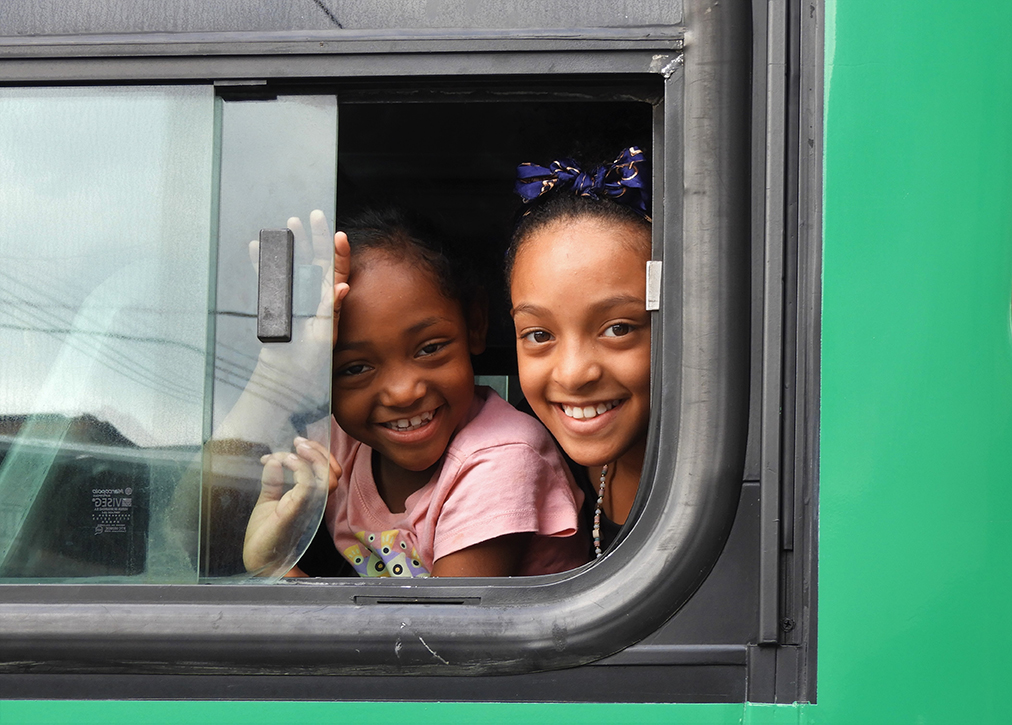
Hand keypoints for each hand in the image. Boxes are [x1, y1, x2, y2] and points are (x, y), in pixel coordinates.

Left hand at [243, 437, 339, 575]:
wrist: (258, 558)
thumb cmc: (265, 534)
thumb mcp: (268, 500)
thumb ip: (273, 481)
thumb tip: (272, 460)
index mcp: (311, 498)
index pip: (329, 471)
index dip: (319, 453)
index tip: (296, 444)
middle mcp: (315, 501)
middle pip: (334, 471)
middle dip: (319, 450)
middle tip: (298, 442)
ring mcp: (309, 506)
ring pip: (327, 476)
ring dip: (313, 456)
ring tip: (296, 448)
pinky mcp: (296, 510)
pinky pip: (307, 485)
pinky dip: (299, 468)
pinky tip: (284, 461)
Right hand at [246, 210, 347, 408]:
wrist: (285, 378)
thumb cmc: (310, 362)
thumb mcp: (324, 336)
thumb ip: (331, 311)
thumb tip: (343, 288)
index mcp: (330, 303)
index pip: (338, 272)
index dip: (340, 253)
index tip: (339, 235)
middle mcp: (314, 299)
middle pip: (316, 262)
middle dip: (314, 238)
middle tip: (312, 216)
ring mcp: (295, 301)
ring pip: (294, 265)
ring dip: (291, 245)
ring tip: (289, 225)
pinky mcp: (276, 306)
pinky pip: (269, 280)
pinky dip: (264, 264)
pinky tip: (258, 247)